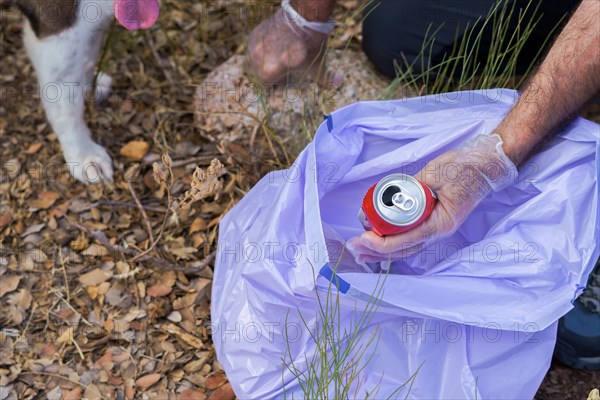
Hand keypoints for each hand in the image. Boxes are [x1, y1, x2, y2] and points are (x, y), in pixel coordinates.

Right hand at [247, 8, 331, 83]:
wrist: (304, 17)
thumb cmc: (310, 45)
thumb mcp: (317, 65)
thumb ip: (325, 79)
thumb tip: (338, 83)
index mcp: (268, 72)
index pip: (267, 86)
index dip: (276, 84)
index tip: (283, 80)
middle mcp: (257, 60)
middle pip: (260, 73)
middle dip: (271, 71)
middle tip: (283, 66)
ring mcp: (255, 46)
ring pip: (256, 60)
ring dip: (265, 59)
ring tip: (279, 54)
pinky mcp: (255, 34)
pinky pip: (255, 46)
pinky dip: (262, 47)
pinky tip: (274, 44)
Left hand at [348, 134, 517, 262]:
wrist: (481, 167)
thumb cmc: (462, 170)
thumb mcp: (435, 175)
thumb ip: (413, 188)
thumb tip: (392, 198)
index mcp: (441, 223)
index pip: (408, 240)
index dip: (384, 243)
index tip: (365, 237)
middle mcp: (437, 231)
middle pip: (404, 250)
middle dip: (377, 252)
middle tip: (354, 247)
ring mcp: (434, 230)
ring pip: (405, 248)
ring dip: (381, 251)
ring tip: (359, 251)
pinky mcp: (429, 224)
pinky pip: (408, 238)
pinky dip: (390, 242)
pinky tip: (375, 242)